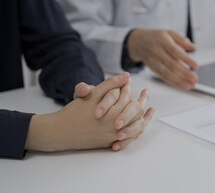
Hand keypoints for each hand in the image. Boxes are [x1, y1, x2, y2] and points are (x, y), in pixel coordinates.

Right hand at [25, 73, 153, 151]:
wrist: (60, 133)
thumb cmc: (75, 112)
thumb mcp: (92, 95)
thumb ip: (110, 84)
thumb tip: (126, 76)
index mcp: (112, 113)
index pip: (128, 97)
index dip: (129, 87)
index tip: (130, 80)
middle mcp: (116, 126)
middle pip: (136, 111)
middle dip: (142, 100)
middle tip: (146, 92)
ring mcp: (114, 136)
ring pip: (136, 125)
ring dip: (145, 116)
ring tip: (150, 108)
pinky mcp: (110, 143)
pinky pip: (130, 137)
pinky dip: (138, 129)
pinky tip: (141, 122)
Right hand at [128, 29, 198, 88]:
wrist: (139, 42)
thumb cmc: (157, 37)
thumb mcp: (170, 33)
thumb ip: (182, 40)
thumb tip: (193, 47)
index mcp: (163, 41)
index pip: (175, 52)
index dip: (186, 60)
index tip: (196, 66)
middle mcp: (157, 52)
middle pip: (172, 65)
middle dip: (185, 73)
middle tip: (195, 78)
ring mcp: (154, 62)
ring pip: (167, 73)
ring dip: (180, 81)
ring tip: (191, 84)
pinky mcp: (153, 69)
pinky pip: (164, 77)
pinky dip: (174, 83)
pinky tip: (184, 85)